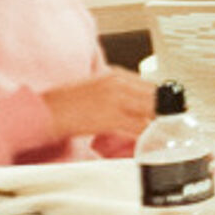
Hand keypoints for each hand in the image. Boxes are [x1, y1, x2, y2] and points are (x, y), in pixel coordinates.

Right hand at [42, 67, 156, 143]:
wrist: (45, 111)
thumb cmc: (65, 101)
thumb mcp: (95, 86)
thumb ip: (117, 90)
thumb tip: (135, 101)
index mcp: (115, 74)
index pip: (149, 85)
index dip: (160, 99)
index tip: (167, 108)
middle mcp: (118, 84)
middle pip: (154, 96)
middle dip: (164, 110)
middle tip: (170, 121)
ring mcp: (116, 100)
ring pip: (150, 111)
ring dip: (157, 123)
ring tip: (161, 132)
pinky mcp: (111, 118)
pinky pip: (138, 127)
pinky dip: (146, 134)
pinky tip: (148, 140)